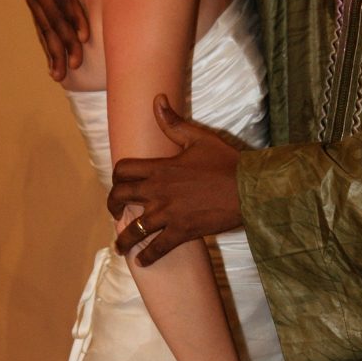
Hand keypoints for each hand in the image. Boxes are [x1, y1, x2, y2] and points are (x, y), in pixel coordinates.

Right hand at [14, 0, 87, 80]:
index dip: (73, 16)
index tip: (84, 36)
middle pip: (54, 20)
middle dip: (65, 43)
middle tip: (78, 63)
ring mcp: (33, 0)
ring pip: (46, 30)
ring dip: (55, 53)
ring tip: (62, 76)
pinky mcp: (35, 7)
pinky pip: (41, 31)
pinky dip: (47, 50)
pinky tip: (53, 69)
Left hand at [108, 95, 242, 263]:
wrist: (249, 188)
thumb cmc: (226, 162)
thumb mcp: (199, 138)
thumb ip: (173, 123)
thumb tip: (158, 99)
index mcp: (160, 167)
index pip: (123, 170)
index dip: (116, 178)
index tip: (118, 185)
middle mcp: (158, 191)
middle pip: (120, 197)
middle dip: (112, 206)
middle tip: (115, 213)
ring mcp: (169, 213)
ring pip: (135, 228)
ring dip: (124, 239)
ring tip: (121, 247)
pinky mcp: (182, 231)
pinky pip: (158, 247)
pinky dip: (147, 257)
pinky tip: (142, 261)